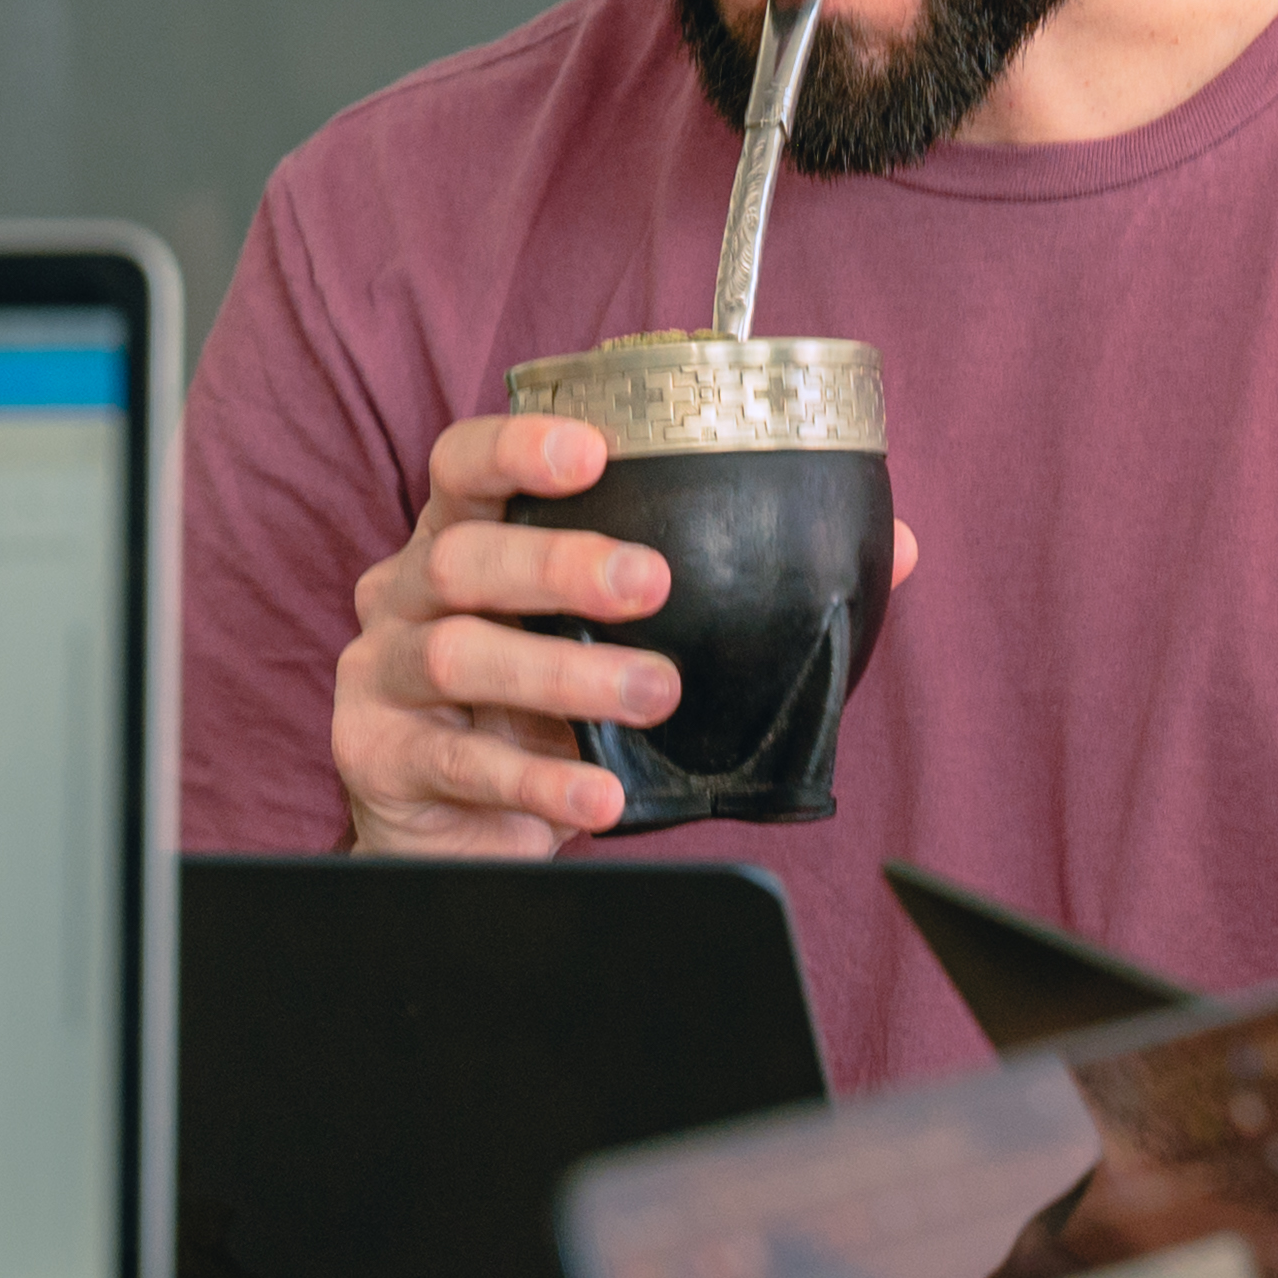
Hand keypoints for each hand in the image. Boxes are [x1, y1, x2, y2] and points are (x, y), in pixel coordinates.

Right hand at [331, 411, 915, 857]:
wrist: (460, 832)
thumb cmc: (547, 709)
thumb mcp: (627, 640)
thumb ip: (744, 589)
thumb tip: (896, 550)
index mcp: (462, 538)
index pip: (464, 463)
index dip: (521, 445)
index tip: (595, 449)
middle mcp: (407, 593)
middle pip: (461, 555)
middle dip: (559, 562)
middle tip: (652, 586)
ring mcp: (382, 676)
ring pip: (459, 653)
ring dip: (564, 673)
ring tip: (654, 691)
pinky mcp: (381, 759)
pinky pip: (459, 763)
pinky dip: (539, 778)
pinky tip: (600, 793)